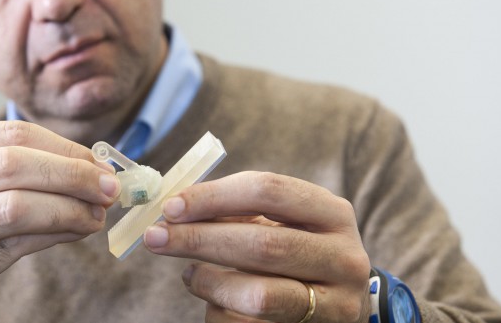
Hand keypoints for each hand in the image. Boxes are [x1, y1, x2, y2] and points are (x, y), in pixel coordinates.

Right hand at [0, 121, 119, 322]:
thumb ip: (18, 170)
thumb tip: (92, 168)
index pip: (11, 134)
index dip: (64, 147)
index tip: (101, 163)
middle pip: (13, 163)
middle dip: (72, 174)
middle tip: (109, 187)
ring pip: (14, 205)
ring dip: (69, 208)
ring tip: (96, 214)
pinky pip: (14, 244)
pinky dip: (55, 234)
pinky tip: (76, 231)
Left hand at [143, 171, 370, 322]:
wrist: (341, 305)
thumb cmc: (299, 253)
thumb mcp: (282, 224)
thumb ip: (237, 213)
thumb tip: (176, 210)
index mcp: (332, 213)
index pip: (268, 191)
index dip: (213, 197)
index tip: (172, 207)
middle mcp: (344, 258)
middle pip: (261, 244)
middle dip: (199, 239)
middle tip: (156, 238)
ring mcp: (336, 303)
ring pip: (257, 295)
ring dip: (209, 282)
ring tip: (189, 274)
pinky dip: (220, 310)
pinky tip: (214, 300)